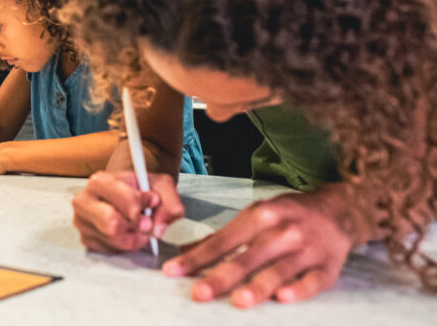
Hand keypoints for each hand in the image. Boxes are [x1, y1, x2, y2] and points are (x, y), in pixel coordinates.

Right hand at [72, 171, 183, 252]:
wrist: (124, 191)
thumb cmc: (139, 187)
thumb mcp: (160, 185)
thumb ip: (169, 203)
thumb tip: (161, 228)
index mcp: (99, 182)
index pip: (124, 201)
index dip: (143, 205)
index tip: (152, 201)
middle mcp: (85, 202)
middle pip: (112, 225)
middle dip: (136, 226)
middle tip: (146, 221)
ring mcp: (83, 222)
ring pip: (115, 240)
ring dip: (134, 237)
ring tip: (139, 227)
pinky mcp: (87, 240)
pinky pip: (111, 251)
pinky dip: (125, 245)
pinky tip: (128, 232)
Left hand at [163, 190, 355, 307]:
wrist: (339, 210)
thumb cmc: (288, 214)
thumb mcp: (255, 214)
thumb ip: (224, 235)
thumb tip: (186, 250)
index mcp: (260, 216)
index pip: (222, 240)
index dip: (197, 257)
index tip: (173, 271)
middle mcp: (282, 231)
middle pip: (247, 258)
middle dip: (221, 276)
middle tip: (199, 294)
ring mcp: (306, 250)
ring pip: (279, 270)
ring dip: (258, 286)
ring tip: (238, 301)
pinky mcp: (328, 267)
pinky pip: (313, 281)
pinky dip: (299, 290)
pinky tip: (283, 299)